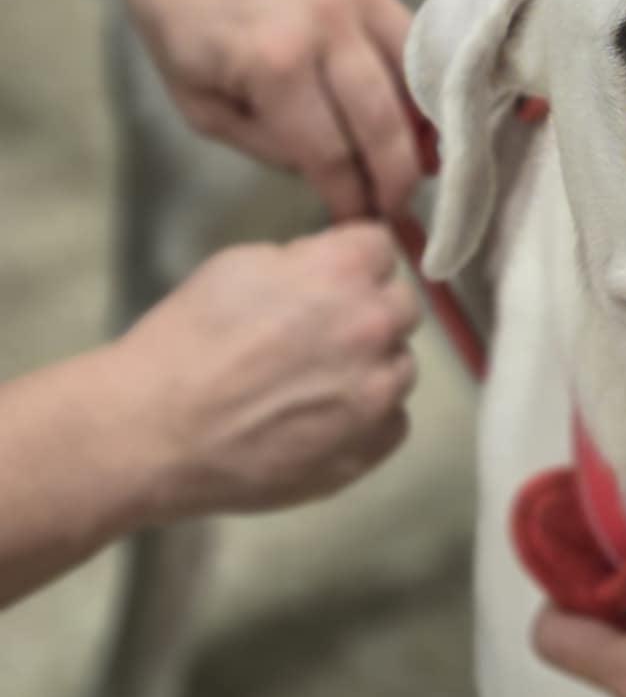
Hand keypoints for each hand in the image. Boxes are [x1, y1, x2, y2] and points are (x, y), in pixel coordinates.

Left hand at [103, 0, 420, 219]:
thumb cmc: (174, 3)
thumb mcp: (193, 94)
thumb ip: (263, 141)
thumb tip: (325, 168)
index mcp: (269, 62)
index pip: (329, 155)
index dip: (348, 199)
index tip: (357, 226)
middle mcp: (324, 27)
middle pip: (382, 126)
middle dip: (394, 180)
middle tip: (398, 210)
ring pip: (412, 83)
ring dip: (422, 134)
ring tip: (421, 168)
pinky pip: (412, 42)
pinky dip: (421, 82)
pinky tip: (422, 112)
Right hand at [115, 224, 420, 519]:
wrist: (153, 432)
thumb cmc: (185, 344)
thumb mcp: (238, 266)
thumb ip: (305, 259)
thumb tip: (336, 263)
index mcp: (343, 273)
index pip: (382, 248)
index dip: (354, 261)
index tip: (335, 278)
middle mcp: (373, 329)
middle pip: (401, 306)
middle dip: (367, 311)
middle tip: (318, 334)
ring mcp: (376, 394)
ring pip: (401, 367)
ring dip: (371, 368)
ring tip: (311, 383)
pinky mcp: (369, 448)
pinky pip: (392, 422)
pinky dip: (365, 419)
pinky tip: (315, 420)